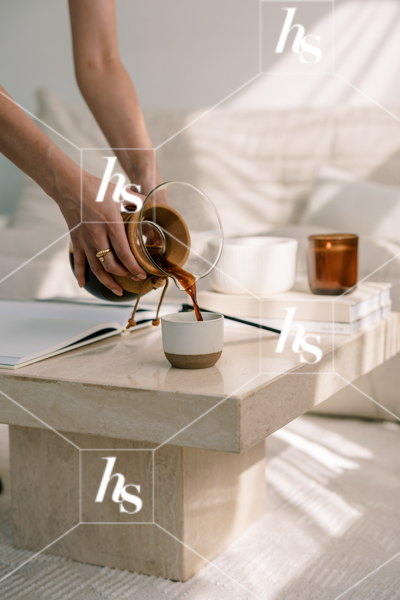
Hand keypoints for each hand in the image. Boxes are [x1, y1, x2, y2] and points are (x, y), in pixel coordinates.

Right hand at [59, 171, 146, 295]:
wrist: (69, 186)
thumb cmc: (97, 188)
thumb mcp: (120, 192)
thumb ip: (138, 200)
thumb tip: (153, 205)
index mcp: (111, 224)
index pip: (124, 253)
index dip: (134, 267)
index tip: (142, 274)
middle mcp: (97, 235)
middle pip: (111, 265)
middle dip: (125, 275)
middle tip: (135, 279)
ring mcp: (85, 240)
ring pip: (96, 268)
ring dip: (107, 282)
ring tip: (116, 291)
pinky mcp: (75, 241)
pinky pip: (78, 261)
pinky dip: (80, 274)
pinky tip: (83, 284)